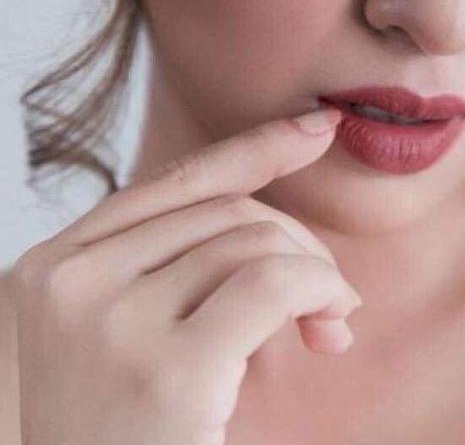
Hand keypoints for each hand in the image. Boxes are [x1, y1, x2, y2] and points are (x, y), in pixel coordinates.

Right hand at [10, 107, 360, 444]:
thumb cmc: (129, 434)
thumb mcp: (132, 334)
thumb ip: (178, 265)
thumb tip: (269, 217)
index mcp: (54, 268)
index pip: (173, 181)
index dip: (253, 148)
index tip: (316, 127)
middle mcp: (67, 283)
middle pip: (224, 209)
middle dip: (297, 242)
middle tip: (333, 298)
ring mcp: (109, 324)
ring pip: (254, 240)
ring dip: (316, 274)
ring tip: (330, 322)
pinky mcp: (167, 370)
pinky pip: (275, 282)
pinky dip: (320, 289)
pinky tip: (331, 326)